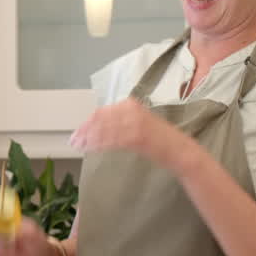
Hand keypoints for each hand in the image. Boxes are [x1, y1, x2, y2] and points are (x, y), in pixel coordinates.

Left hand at [69, 98, 189, 169]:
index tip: (78, 132)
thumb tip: (98, 128)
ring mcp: (135, 122)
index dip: (88, 123)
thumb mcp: (138, 123)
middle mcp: (131, 109)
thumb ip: (120, 122)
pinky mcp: (137, 135)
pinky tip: (90, 148)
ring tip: (79, 146)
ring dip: (88, 138)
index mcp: (131, 104)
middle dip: (85, 131)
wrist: (180, 151)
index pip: (103, 112)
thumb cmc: (159, 140)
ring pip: (104, 129)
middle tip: (74, 141)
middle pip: (100, 119)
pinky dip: (99, 144)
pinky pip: (112, 139)